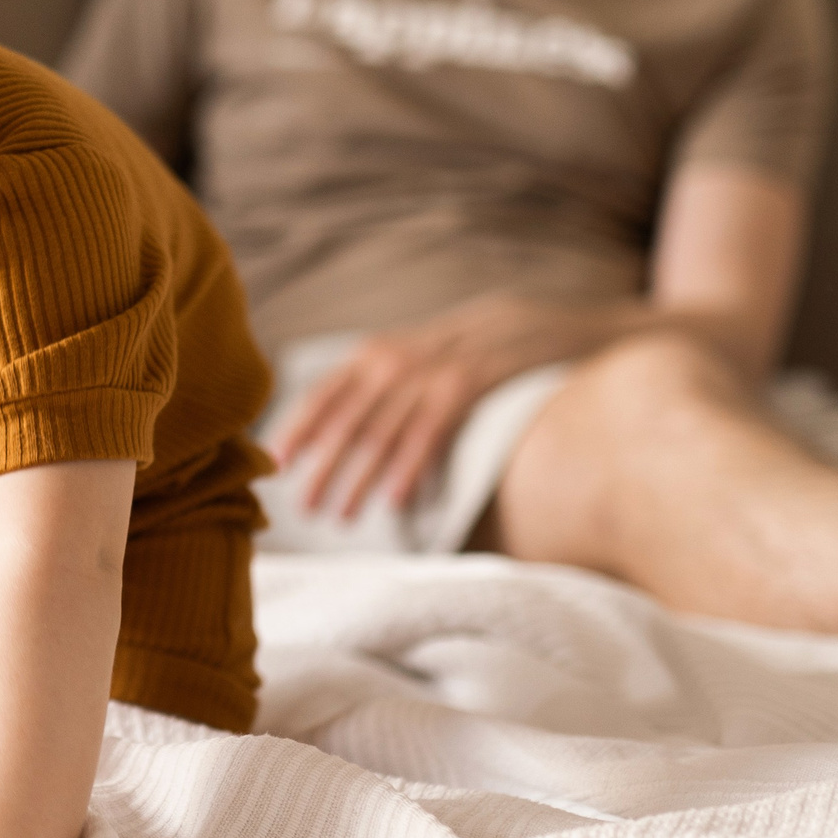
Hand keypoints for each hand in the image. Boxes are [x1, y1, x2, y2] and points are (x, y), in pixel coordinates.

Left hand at [271, 294, 621, 519]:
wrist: (563, 322)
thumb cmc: (489, 350)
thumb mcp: (432, 358)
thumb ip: (392, 386)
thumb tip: (352, 431)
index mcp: (384, 350)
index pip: (326, 390)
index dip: (298, 427)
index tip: (275, 464)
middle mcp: (401, 354)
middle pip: (347, 415)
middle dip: (322, 464)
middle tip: (303, 507)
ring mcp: (436, 365)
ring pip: (383, 428)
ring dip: (358, 476)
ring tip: (340, 515)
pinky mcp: (472, 380)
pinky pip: (429, 430)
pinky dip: (408, 466)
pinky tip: (394, 499)